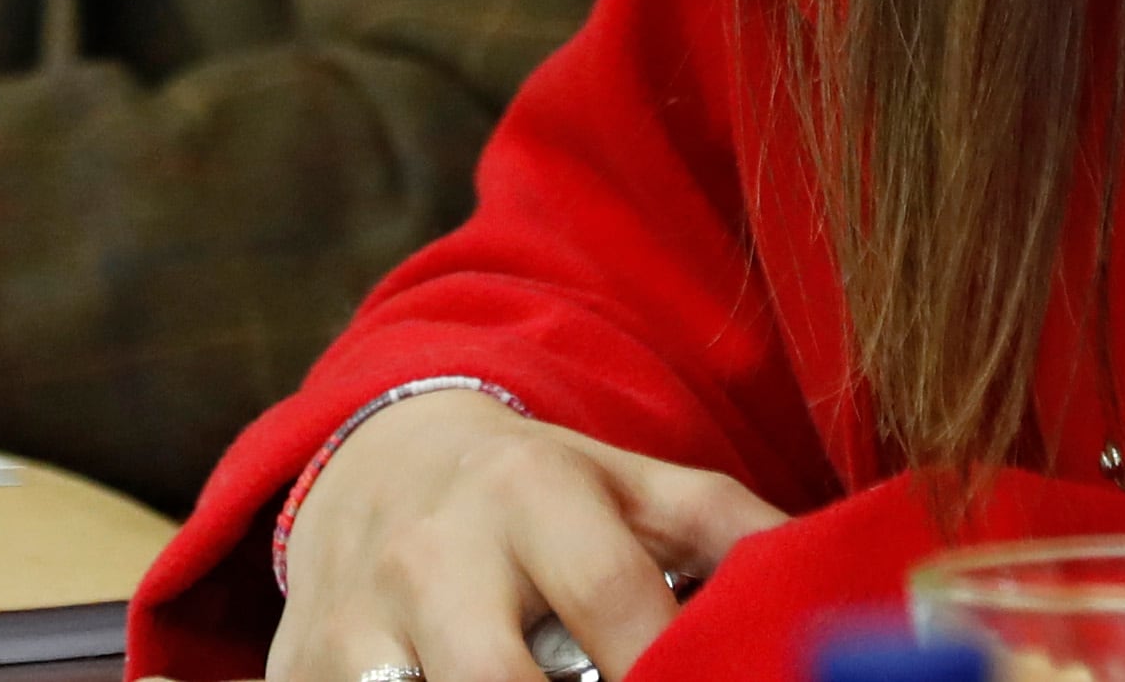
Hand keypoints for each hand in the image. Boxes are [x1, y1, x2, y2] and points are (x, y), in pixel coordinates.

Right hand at [273, 389, 779, 681]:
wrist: (370, 463)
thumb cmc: (534, 493)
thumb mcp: (631, 486)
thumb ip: (731, 531)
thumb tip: (825, 581)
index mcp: (528, 492)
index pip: (617, 606)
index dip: (669, 672)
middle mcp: (433, 555)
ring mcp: (356, 623)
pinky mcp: (299, 676)